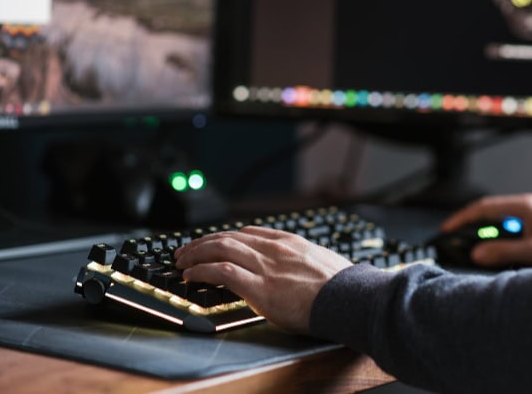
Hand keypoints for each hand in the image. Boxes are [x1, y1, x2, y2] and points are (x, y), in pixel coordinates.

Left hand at [173, 226, 352, 332]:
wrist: (349, 298)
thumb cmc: (342, 287)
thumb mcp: (323, 263)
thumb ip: (304, 262)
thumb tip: (301, 271)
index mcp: (290, 242)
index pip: (250, 232)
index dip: (227, 237)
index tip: (215, 242)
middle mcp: (274, 249)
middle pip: (229, 236)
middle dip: (204, 242)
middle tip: (187, 250)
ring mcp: (266, 266)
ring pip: (221, 249)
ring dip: (196, 253)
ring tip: (182, 261)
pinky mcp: (259, 287)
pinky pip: (221, 272)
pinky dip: (201, 271)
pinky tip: (190, 276)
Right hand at [441, 193, 531, 266]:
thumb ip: (505, 251)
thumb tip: (477, 253)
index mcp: (523, 206)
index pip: (483, 207)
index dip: (462, 218)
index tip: (447, 228)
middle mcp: (525, 206)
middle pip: (488, 211)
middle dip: (469, 224)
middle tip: (454, 237)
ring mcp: (530, 213)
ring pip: (498, 219)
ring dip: (484, 232)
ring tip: (473, 246)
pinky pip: (509, 226)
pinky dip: (498, 236)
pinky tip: (498, 249)